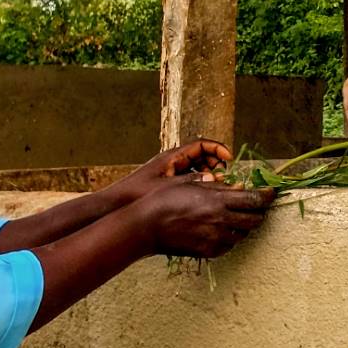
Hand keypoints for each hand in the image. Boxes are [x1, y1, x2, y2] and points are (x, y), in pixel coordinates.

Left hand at [103, 140, 232, 207]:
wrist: (117, 203)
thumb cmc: (139, 193)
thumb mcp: (169, 187)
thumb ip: (192, 182)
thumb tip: (216, 179)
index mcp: (173, 156)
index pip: (201, 144)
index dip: (218, 149)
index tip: (230, 158)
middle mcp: (173, 160)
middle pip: (202, 154)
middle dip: (217, 162)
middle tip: (225, 176)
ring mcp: (172, 171)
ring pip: (198, 166)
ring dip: (210, 173)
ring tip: (217, 186)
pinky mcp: (170, 181)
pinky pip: (191, 177)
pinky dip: (201, 181)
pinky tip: (205, 194)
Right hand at [133, 179, 275, 258]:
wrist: (146, 226)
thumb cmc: (165, 199)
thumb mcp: (192, 185)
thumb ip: (218, 188)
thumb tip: (239, 188)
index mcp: (218, 201)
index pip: (255, 200)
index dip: (267, 196)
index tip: (272, 192)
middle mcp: (221, 222)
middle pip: (255, 220)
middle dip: (258, 211)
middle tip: (255, 204)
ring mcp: (216, 240)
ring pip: (244, 234)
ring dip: (243, 225)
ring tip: (234, 216)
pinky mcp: (209, 252)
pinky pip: (229, 245)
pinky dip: (230, 237)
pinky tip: (220, 229)